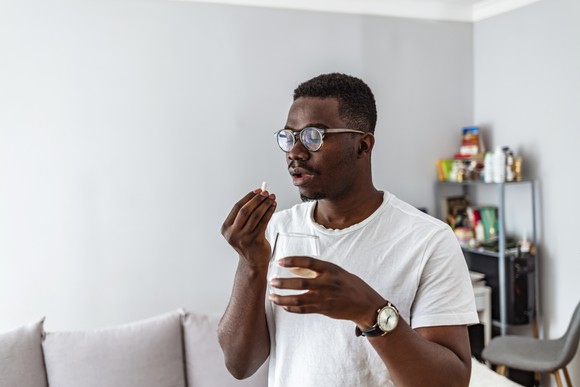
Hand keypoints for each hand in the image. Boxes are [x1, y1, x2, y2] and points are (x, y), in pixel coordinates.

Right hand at [221, 188, 276, 267]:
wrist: (253, 263)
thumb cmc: (248, 243)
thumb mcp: (241, 229)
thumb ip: (247, 214)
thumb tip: (259, 194)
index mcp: (226, 228)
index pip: (237, 207)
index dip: (248, 197)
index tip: (258, 190)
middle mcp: (233, 233)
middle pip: (245, 210)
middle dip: (257, 199)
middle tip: (267, 192)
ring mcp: (243, 238)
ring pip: (256, 215)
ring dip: (265, 204)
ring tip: (272, 198)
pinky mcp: (255, 241)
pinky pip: (263, 222)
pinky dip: (269, 212)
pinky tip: (273, 206)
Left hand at [268, 256, 384, 326]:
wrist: (364, 304)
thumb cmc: (349, 284)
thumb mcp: (336, 271)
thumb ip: (318, 270)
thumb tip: (294, 268)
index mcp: (330, 269)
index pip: (308, 262)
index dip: (293, 261)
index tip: (280, 261)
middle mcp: (327, 283)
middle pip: (300, 283)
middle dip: (283, 283)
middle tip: (271, 282)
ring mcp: (325, 298)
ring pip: (298, 299)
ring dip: (283, 298)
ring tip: (272, 297)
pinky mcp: (323, 309)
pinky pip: (303, 310)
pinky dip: (291, 308)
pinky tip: (283, 305)